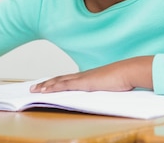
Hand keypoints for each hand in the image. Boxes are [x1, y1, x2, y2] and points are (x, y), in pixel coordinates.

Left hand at [30, 56, 153, 93]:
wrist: (129, 71)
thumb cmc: (125, 78)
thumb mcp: (113, 85)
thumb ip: (106, 88)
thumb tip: (106, 93)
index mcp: (90, 77)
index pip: (70, 80)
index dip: (57, 82)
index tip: (48, 84)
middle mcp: (84, 76)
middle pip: (61, 79)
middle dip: (47, 83)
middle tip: (34, 87)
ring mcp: (83, 78)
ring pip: (59, 82)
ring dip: (46, 85)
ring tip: (34, 89)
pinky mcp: (83, 83)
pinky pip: (64, 85)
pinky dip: (53, 87)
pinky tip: (44, 90)